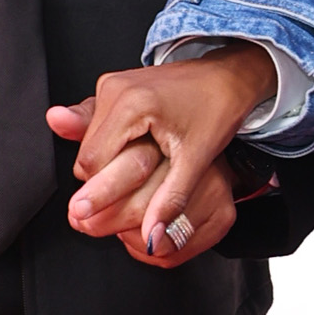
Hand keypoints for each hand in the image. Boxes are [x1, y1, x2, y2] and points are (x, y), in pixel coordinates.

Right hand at [52, 46, 273, 269]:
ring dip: (110, 163)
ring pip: (89, 143)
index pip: (91, 163)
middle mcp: (114, 89)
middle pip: (86, 154)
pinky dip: (110, 146)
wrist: (227, 77)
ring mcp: (111, 85)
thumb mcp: (196, 160)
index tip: (118, 209)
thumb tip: (153, 238)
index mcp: (131, 105)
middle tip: (137, 190)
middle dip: (106, 179)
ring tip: (144, 166)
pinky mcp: (113, 87)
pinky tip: (133, 152)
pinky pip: (98, 128)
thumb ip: (170, 200)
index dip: (103, 191)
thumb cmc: (216, 110)